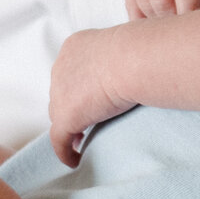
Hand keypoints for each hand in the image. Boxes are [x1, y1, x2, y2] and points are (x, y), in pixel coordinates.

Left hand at [48, 27, 139, 166]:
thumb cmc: (140, 48)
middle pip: (61, 94)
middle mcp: (61, 68)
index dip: (77, 88)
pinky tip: (74, 161)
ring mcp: (60, 93)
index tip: (90, 99)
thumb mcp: (130, 37)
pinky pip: (59, 140)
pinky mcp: (66, 117)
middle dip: (71, 107)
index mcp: (74, 47)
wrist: (133, 60)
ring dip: (69, 128)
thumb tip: (135, 37)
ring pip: (59, 116)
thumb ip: (124, 41)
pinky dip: (64, 152)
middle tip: (85, 122)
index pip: (70, 72)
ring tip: (81, 141)